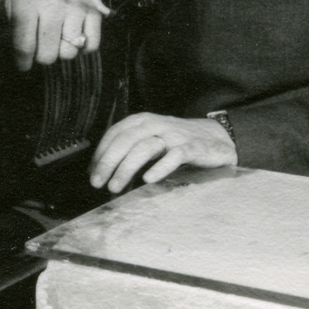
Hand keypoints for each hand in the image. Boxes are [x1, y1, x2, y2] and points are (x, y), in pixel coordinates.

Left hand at [6, 0, 102, 70]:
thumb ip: (15, 19)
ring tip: (58, 38)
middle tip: (41, 47)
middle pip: (48, 54)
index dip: (22, 62)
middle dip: (42, 57)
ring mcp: (76, 8)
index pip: (24, 45)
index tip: (23, 65)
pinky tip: (76, 37)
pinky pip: (92, 43)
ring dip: (62, 50)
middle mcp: (52, 6)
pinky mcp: (95, 7)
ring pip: (70, 52)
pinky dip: (84, 47)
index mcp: (27, 1)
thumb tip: (19, 48)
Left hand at [89, 113, 236, 192]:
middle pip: (126, 140)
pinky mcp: (193, 148)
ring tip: (114, 187)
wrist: (217, 138)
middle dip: (108, 162)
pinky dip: (160, 167)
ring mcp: (175, 136)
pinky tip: (148, 179)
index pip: (115, 133)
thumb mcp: (151, 140)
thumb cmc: (177, 142)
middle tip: (96, 182)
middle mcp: (157, 125)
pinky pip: (175, 156)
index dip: (101, 153)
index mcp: (143, 121)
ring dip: (126, 168)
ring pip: (145, 147)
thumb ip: (130, 150)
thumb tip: (102, 170)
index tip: (91, 172)